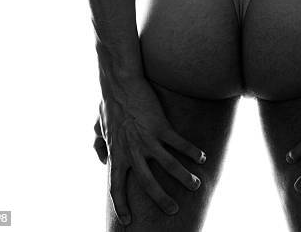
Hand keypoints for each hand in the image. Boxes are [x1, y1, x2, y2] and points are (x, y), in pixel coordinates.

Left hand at [98, 77, 205, 224]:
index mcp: (117, 154)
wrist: (121, 83)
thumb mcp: (98, 127)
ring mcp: (147, 139)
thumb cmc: (109, 103)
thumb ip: (98, 146)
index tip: (127, 221)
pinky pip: (179, 143)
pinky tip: (202, 157)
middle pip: (147, 183)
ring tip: (195, 186)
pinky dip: (192, 151)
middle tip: (173, 210)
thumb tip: (101, 160)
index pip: (115, 187)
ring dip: (183, 177)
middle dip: (161, 199)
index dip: (121, 206)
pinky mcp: (160, 125)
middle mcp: (132, 151)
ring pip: (168, 165)